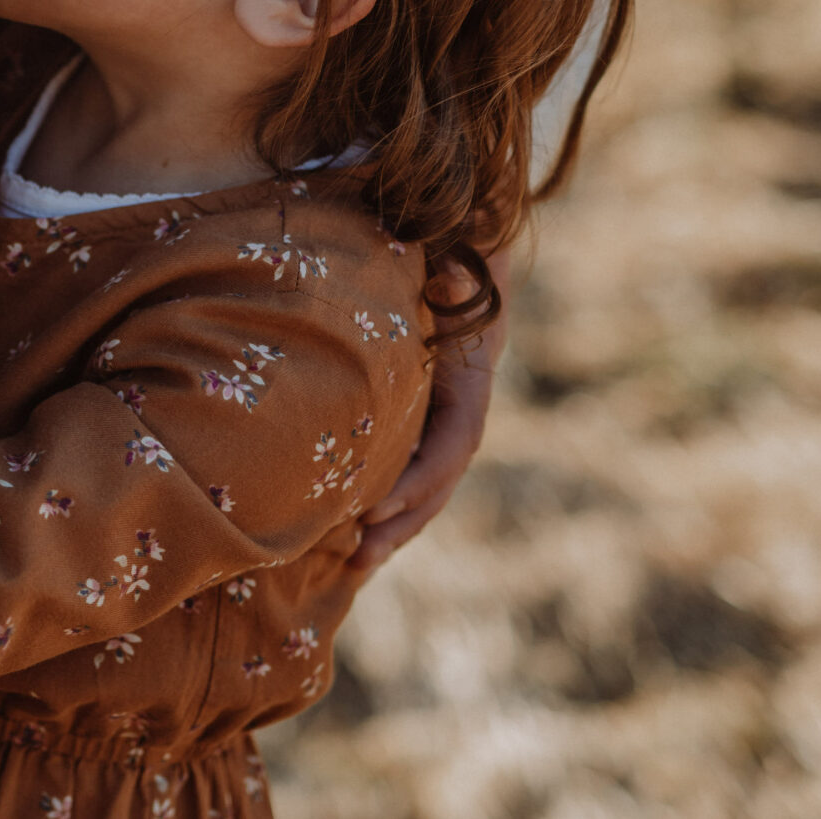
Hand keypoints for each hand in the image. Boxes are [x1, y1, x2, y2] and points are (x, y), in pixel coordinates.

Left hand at [350, 259, 508, 570]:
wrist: (459, 254)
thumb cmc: (448, 257)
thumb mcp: (454, 260)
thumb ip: (452, 273)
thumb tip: (448, 276)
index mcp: (473, 379)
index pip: (455, 441)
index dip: (421, 479)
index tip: (374, 506)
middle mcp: (462, 408)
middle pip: (440, 481)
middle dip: (404, 522)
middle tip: (358, 556)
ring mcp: (441, 421)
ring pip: (425, 488)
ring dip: (393, 528)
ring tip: (352, 566)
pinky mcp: (416, 425)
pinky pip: (405, 473)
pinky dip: (384, 507)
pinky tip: (347, 540)